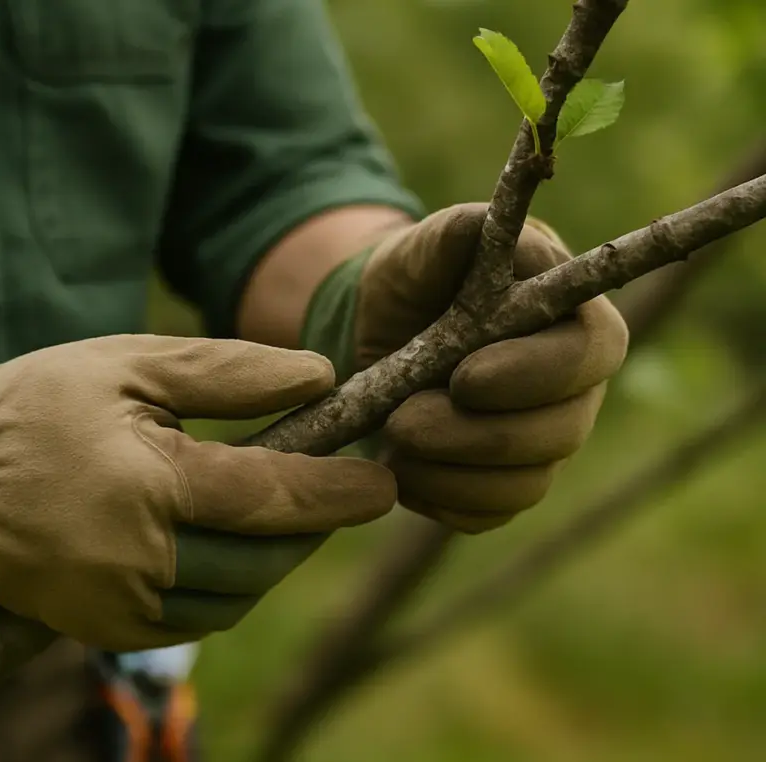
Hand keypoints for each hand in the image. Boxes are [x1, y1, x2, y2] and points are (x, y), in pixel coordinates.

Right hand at [0, 337, 394, 649]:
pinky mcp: (105, 629)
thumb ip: (229, 373)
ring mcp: (118, 606)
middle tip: (345, 491)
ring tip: (292, 513)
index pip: (272, 497)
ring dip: (277, 558)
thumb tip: (319, 377)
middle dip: (315, 526)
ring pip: (237, 596)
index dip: (339, 492)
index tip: (385, 482)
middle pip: (264, 557)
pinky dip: (231, 586)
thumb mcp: (131, 365)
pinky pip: (196, 620)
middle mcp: (138, 561)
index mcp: (148, 487)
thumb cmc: (37, 405)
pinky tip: (236, 547)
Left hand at [301, 203, 628, 532]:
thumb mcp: (429, 242)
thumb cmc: (416, 276)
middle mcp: (572, 388)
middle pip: (560, 432)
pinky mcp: (499, 483)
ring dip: (450, 471)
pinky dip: (439, 500)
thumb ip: (465, 230)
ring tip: (392, 439)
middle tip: (402, 420)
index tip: (464, 378)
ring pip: (525, 484)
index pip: (593, 354)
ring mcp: (540, 443)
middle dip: (476, 434)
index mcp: (573, 319)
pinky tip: (398, 471)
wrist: (375, 326)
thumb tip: (494, 227)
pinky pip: (486, 514)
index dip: (535, 374)